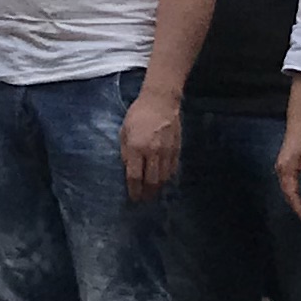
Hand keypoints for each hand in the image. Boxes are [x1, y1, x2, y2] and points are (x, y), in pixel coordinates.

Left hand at [120, 80, 182, 201]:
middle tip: (144, 199)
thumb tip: (128, 170)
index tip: (133, 198)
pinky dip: (167, 177)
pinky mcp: (177, 149)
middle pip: (151, 182)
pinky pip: (173, 169)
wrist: (161, 101)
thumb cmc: (138, 114)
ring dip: (158, 188)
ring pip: (164, 178)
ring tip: (153, 192)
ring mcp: (166, 152)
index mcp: (136, 148)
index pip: (135, 177)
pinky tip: (163, 180)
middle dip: (147, 193)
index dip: (134, 191)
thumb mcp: (124, 132)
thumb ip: (126, 152)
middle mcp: (152, 152)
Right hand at [274, 108, 300, 220]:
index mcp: (286, 169)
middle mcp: (282, 170)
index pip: (291, 193)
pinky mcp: (288, 164)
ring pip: (289, 189)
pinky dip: (297, 192)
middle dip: (299, 206)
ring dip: (298, 200)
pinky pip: (290, 183)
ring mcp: (283, 167)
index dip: (299, 206)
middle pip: (288, 193)